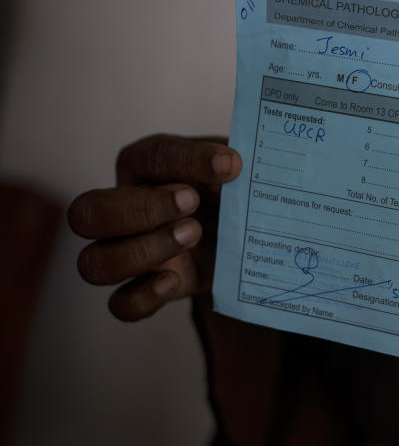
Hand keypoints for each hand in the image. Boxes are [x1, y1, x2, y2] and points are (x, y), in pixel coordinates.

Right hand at [68, 134, 241, 320]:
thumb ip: (228, 164)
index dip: (189, 160)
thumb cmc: (232, 190)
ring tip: (194, 234)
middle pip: (86, 212)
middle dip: (139, 209)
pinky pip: (122, 304)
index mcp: (147, 166)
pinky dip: (143, 297)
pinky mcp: (149, 289)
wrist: (248, 233)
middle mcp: (126, 208)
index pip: (151, 157)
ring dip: (143, 251)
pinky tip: (175, 280)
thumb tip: (229, 166)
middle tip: (192, 203)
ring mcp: (131, 252)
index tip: (230, 166)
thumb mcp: (236, 168)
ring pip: (94, 263)